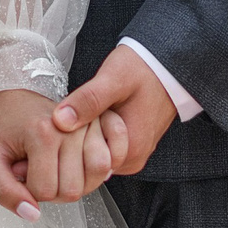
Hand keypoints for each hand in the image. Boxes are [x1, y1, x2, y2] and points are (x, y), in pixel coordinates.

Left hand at [0, 88, 119, 218]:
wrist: (19, 97)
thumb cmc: (5, 127)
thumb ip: (4, 192)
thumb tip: (32, 214)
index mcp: (42, 133)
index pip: (45, 192)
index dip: (31, 190)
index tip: (25, 171)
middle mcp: (71, 128)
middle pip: (74, 190)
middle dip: (55, 190)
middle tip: (42, 170)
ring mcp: (91, 123)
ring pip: (97, 176)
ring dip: (80, 181)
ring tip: (61, 166)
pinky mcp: (104, 120)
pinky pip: (118, 155)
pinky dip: (106, 165)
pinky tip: (85, 161)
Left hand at [52, 46, 177, 176]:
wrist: (167, 66)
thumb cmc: (144, 69)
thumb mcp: (114, 78)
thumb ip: (88, 100)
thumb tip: (60, 120)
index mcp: (128, 150)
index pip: (82, 161)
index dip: (68, 138)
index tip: (68, 117)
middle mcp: (132, 159)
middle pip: (88, 160)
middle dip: (76, 137)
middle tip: (75, 111)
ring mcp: (132, 154)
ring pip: (95, 153)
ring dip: (84, 135)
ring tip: (87, 110)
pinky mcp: (131, 146)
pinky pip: (104, 147)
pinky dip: (95, 133)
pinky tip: (95, 115)